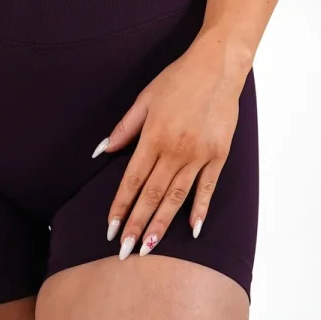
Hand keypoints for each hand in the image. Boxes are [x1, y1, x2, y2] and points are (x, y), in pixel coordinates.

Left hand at [92, 44, 242, 258]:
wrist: (217, 67)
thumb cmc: (178, 79)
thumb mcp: (145, 98)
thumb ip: (125, 127)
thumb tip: (102, 150)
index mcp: (154, 136)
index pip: (133, 179)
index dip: (120, 205)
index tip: (110, 228)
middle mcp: (175, 150)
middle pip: (152, 195)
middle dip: (136, 224)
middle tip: (124, 252)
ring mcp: (199, 155)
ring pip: (177, 197)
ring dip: (161, 224)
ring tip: (148, 247)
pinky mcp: (219, 156)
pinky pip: (207, 188)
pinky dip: (199, 209)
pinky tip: (191, 229)